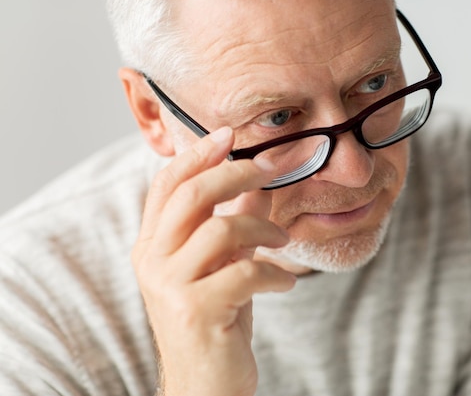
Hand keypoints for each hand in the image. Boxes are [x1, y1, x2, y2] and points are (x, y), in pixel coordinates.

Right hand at [131, 127, 295, 395]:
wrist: (206, 385)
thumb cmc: (216, 321)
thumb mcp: (225, 265)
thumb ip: (237, 222)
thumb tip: (261, 182)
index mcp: (152, 245)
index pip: (166, 184)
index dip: (197, 154)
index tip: (229, 134)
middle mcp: (152, 261)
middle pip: (191, 195)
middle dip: (235, 173)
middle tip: (270, 168)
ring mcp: (170, 286)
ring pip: (221, 230)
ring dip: (264, 229)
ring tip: (283, 244)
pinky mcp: (196, 311)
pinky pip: (245, 272)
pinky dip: (274, 273)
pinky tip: (283, 285)